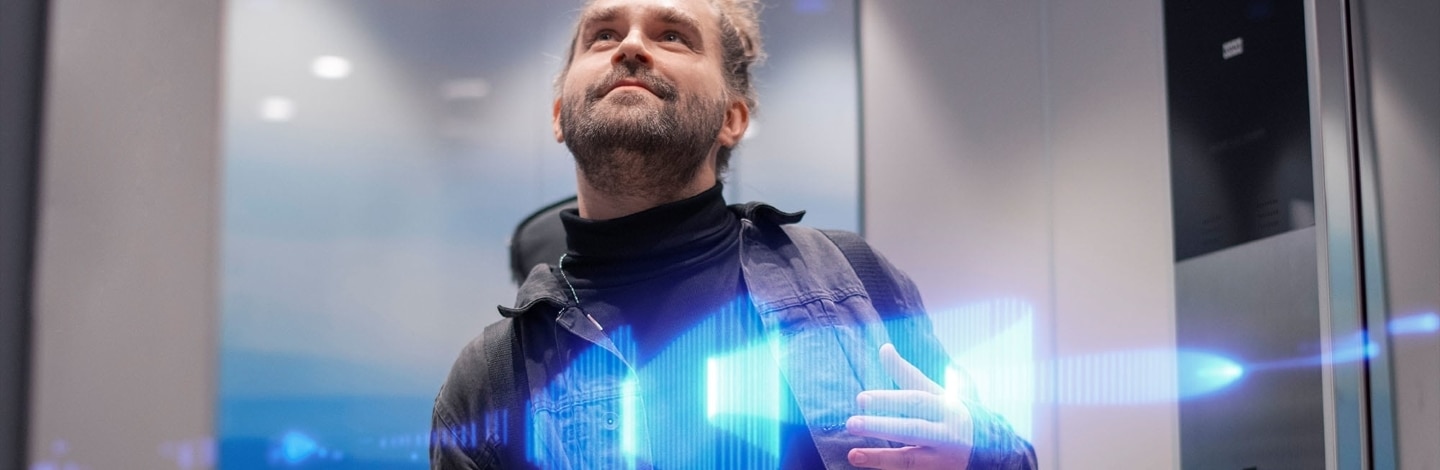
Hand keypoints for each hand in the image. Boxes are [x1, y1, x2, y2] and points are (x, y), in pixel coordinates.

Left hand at [846, 343, 972, 468]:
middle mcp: (946, 434)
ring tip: (853, 454)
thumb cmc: (952, 415)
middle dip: (882, 426)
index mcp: (946, 408)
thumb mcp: (936, 393)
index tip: (861, 399)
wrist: (992, 451)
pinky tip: (867, 464)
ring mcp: (942, 459)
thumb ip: (907, 374)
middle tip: (851, 423)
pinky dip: (889, 469)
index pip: (915, 402)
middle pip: (913, 430)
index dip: (888, 400)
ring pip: (911, 459)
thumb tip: (884, 348)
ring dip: (880, 458)